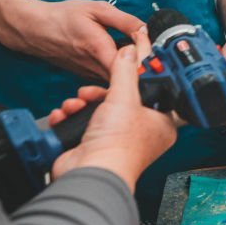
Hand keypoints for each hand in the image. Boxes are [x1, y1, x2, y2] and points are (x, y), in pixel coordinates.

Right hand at [0, 0, 143, 79]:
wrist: (33, 29)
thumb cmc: (62, 17)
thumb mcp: (97, 9)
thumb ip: (124, 20)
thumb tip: (146, 29)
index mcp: (99, 49)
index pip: (131, 66)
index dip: (148, 61)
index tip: (156, 52)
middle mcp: (94, 67)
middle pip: (128, 77)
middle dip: (144, 69)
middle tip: (154, 57)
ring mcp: (89, 74)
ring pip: (118, 80)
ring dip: (131, 72)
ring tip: (139, 58)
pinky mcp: (85, 76)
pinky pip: (107, 78)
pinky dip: (118, 73)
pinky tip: (122, 60)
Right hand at [50, 25, 178, 191]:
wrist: (89, 173)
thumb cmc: (117, 146)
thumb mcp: (124, 97)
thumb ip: (126, 71)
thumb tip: (131, 51)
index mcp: (160, 123)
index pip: (153, 91)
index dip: (137, 77)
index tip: (126, 63)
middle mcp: (141, 133)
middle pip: (120, 99)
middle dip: (99, 92)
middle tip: (91, 92)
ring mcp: (117, 140)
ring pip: (99, 109)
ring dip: (82, 103)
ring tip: (76, 104)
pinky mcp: (95, 145)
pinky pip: (83, 123)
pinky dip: (71, 117)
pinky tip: (65, 115)